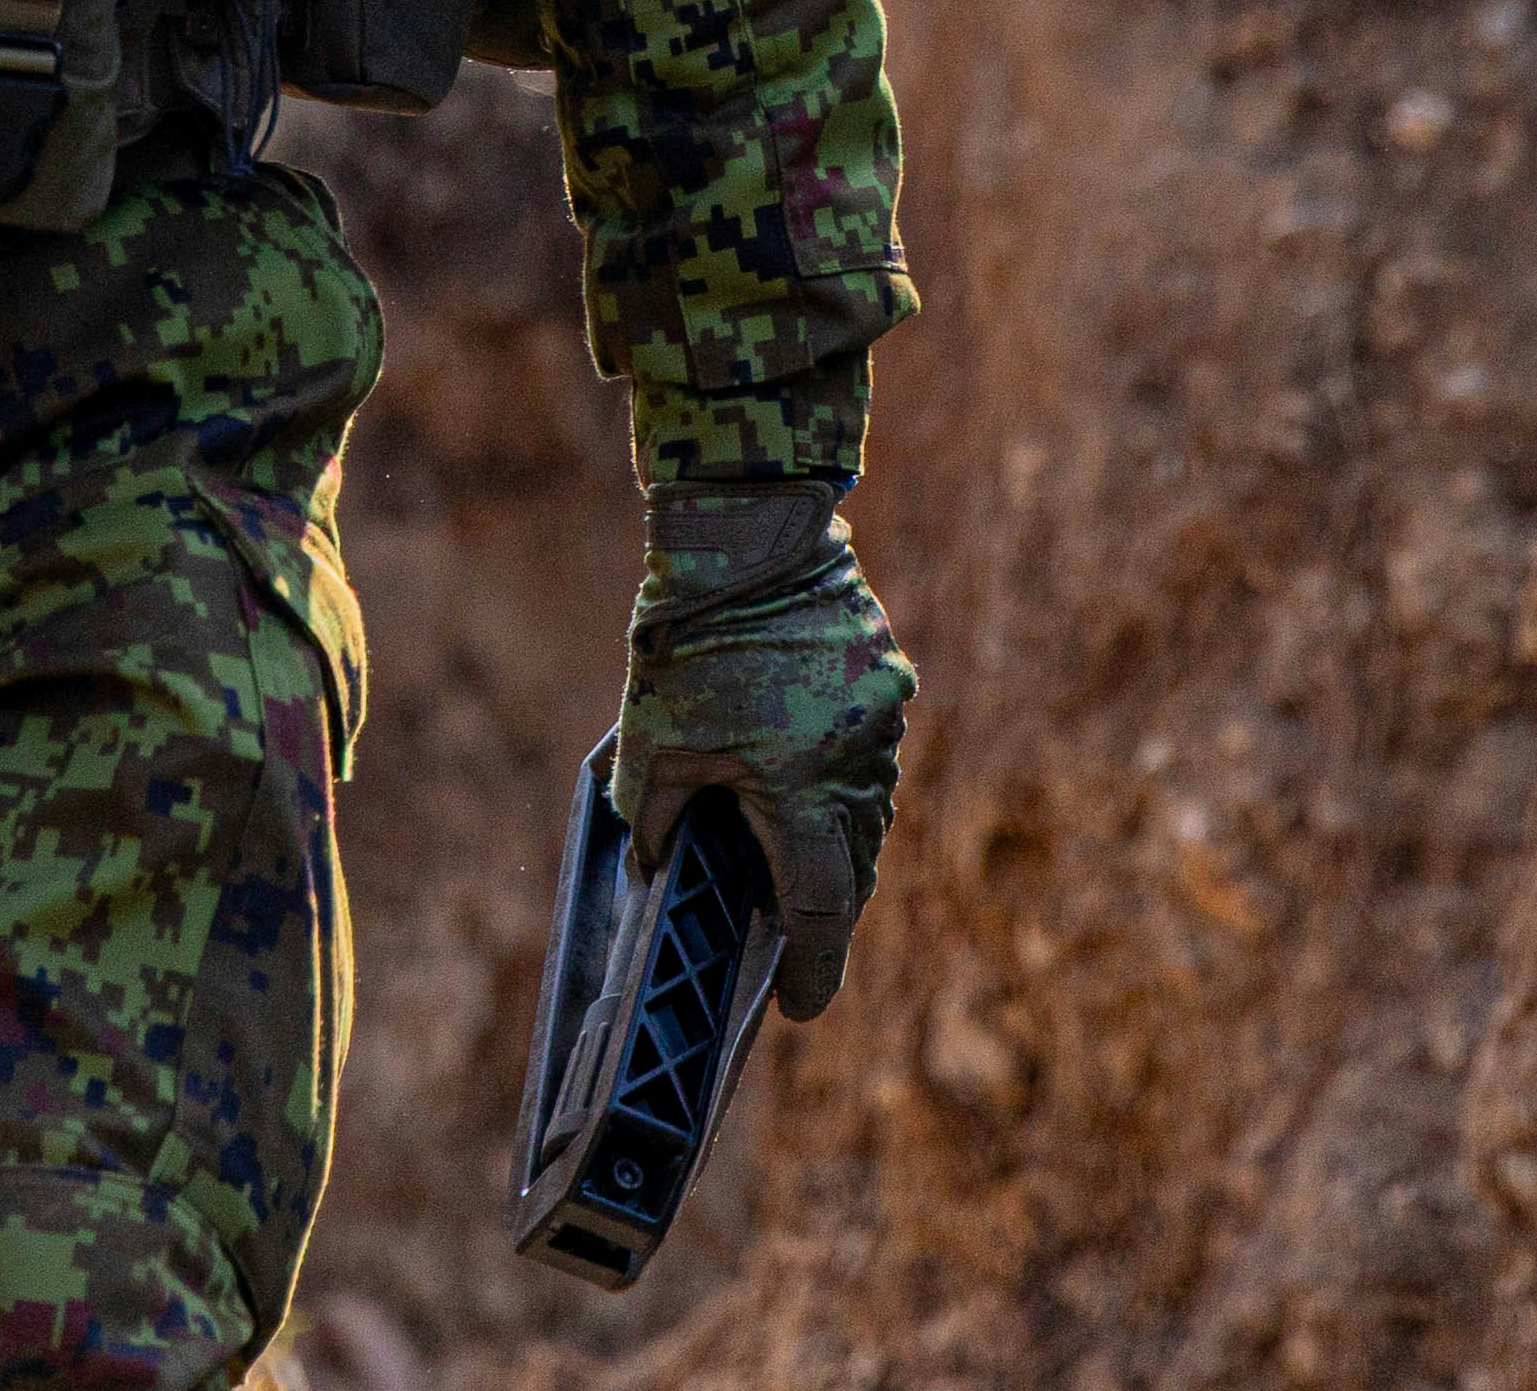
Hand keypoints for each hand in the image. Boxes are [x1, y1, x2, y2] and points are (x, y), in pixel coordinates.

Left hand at [613, 481, 910, 1020]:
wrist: (750, 526)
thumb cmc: (691, 638)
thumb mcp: (651, 740)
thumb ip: (649, 818)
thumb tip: (652, 867)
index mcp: (805, 787)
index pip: (821, 908)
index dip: (813, 968)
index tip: (801, 1010)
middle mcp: (860, 761)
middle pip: (854, 866)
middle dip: (823, 912)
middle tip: (788, 946)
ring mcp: (882, 719)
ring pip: (868, 812)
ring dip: (835, 846)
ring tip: (790, 867)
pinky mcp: (886, 679)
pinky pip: (869, 757)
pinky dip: (840, 786)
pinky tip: (802, 782)